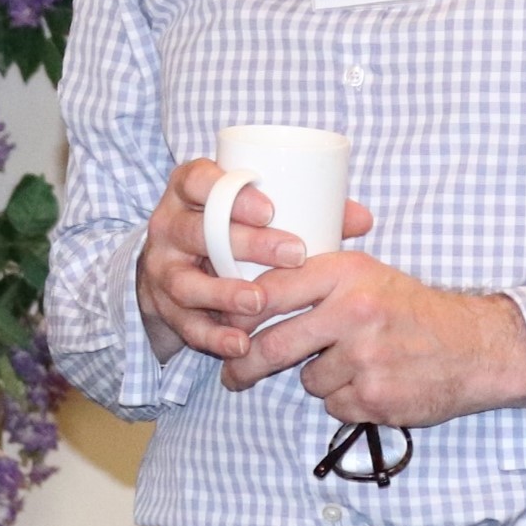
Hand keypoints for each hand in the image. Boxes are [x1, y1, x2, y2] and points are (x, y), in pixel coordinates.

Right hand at [135, 157, 376, 364]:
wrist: (172, 266)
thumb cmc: (228, 230)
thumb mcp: (250, 212)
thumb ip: (305, 211)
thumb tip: (363, 219)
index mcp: (189, 191)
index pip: (199, 180)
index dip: (232, 193)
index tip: (271, 209)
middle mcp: (169, 226)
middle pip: (199, 231)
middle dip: (245, 244)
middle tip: (294, 254)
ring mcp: (162, 268)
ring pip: (186, 282)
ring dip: (224, 293)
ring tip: (260, 302)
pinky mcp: (164, 307)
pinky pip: (185, 324)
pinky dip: (213, 336)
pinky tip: (241, 344)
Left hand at [223, 253, 525, 428]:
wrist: (474, 346)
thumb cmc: (413, 309)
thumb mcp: (368, 274)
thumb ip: (317, 279)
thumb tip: (251, 293)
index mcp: (347, 273)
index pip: (271, 291)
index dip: (239, 312)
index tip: (223, 326)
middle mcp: (353, 312)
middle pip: (273, 345)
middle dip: (245, 365)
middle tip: (233, 375)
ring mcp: (364, 358)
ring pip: (308, 380)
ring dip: (320, 379)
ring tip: (357, 363)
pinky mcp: (375, 397)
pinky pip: (334, 405)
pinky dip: (346, 400)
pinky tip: (374, 382)